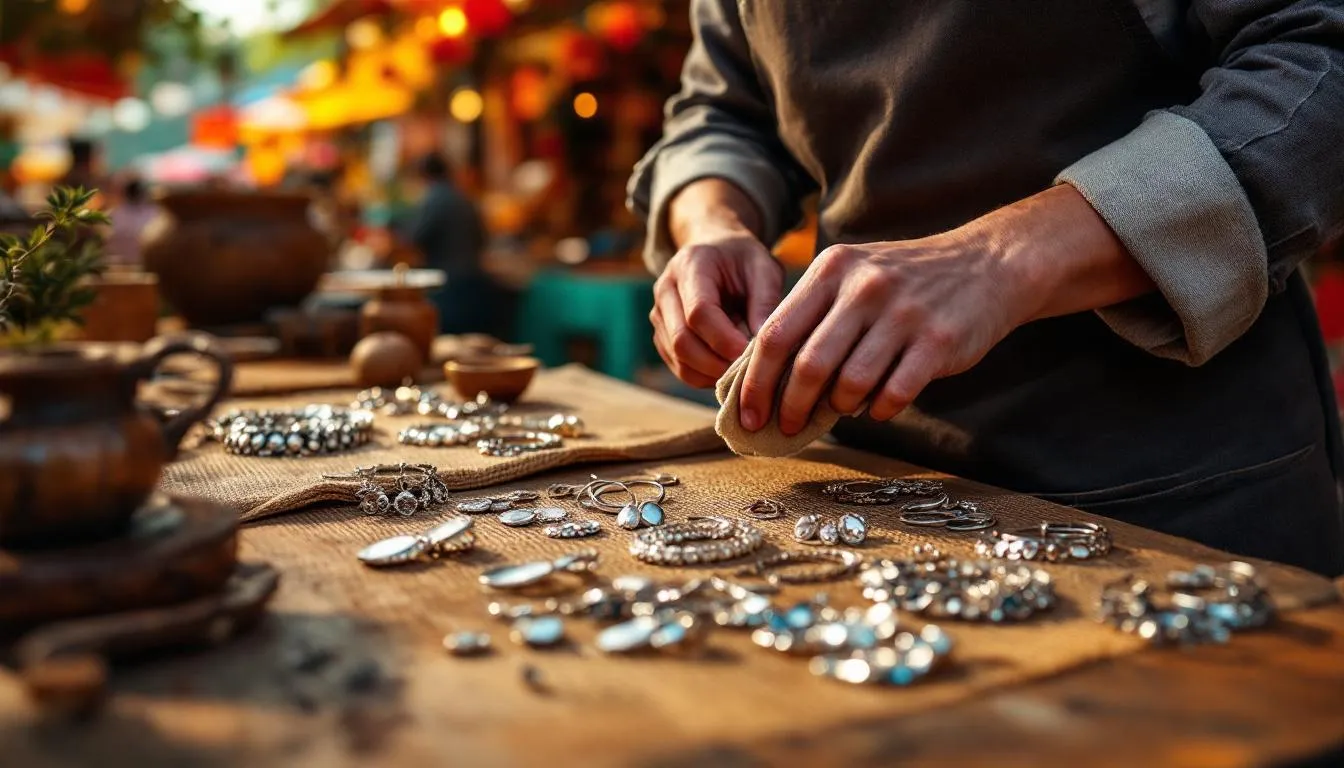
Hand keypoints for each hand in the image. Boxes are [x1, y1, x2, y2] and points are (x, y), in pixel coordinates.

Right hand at [651, 225, 783, 386]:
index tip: (751, 355)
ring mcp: (659, 315)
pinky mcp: (662, 335)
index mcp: (690, 266)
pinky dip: (705, 377)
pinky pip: (680, 367)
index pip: (698, 312)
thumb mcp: (764, 268)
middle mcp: (666, 290)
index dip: (724, 340)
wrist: (716, 250)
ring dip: (712, 374)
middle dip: (718, 363)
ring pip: (679, 359)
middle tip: (750, 371)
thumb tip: (762, 347)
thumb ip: (765, 302)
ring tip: (742, 371)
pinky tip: (729, 370)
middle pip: (682, 341)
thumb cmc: (744, 260)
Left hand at [738, 184, 1153, 433]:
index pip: (776, 333)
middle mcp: (865, 287)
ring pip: (850, 383)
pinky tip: (876, 407)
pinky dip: (877, 409)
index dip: (755, 381)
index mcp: (833, 270)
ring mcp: (903, 314)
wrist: (988, 264)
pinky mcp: (938, 341)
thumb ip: (811, 316)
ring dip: (837, 408)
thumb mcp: (854, 276)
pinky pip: (894, 393)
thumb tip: (763, 378)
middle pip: (808, 364)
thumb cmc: (905, 280)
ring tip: (839, 410)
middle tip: (785, 428)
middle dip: (789, 406)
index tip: (745, 413)